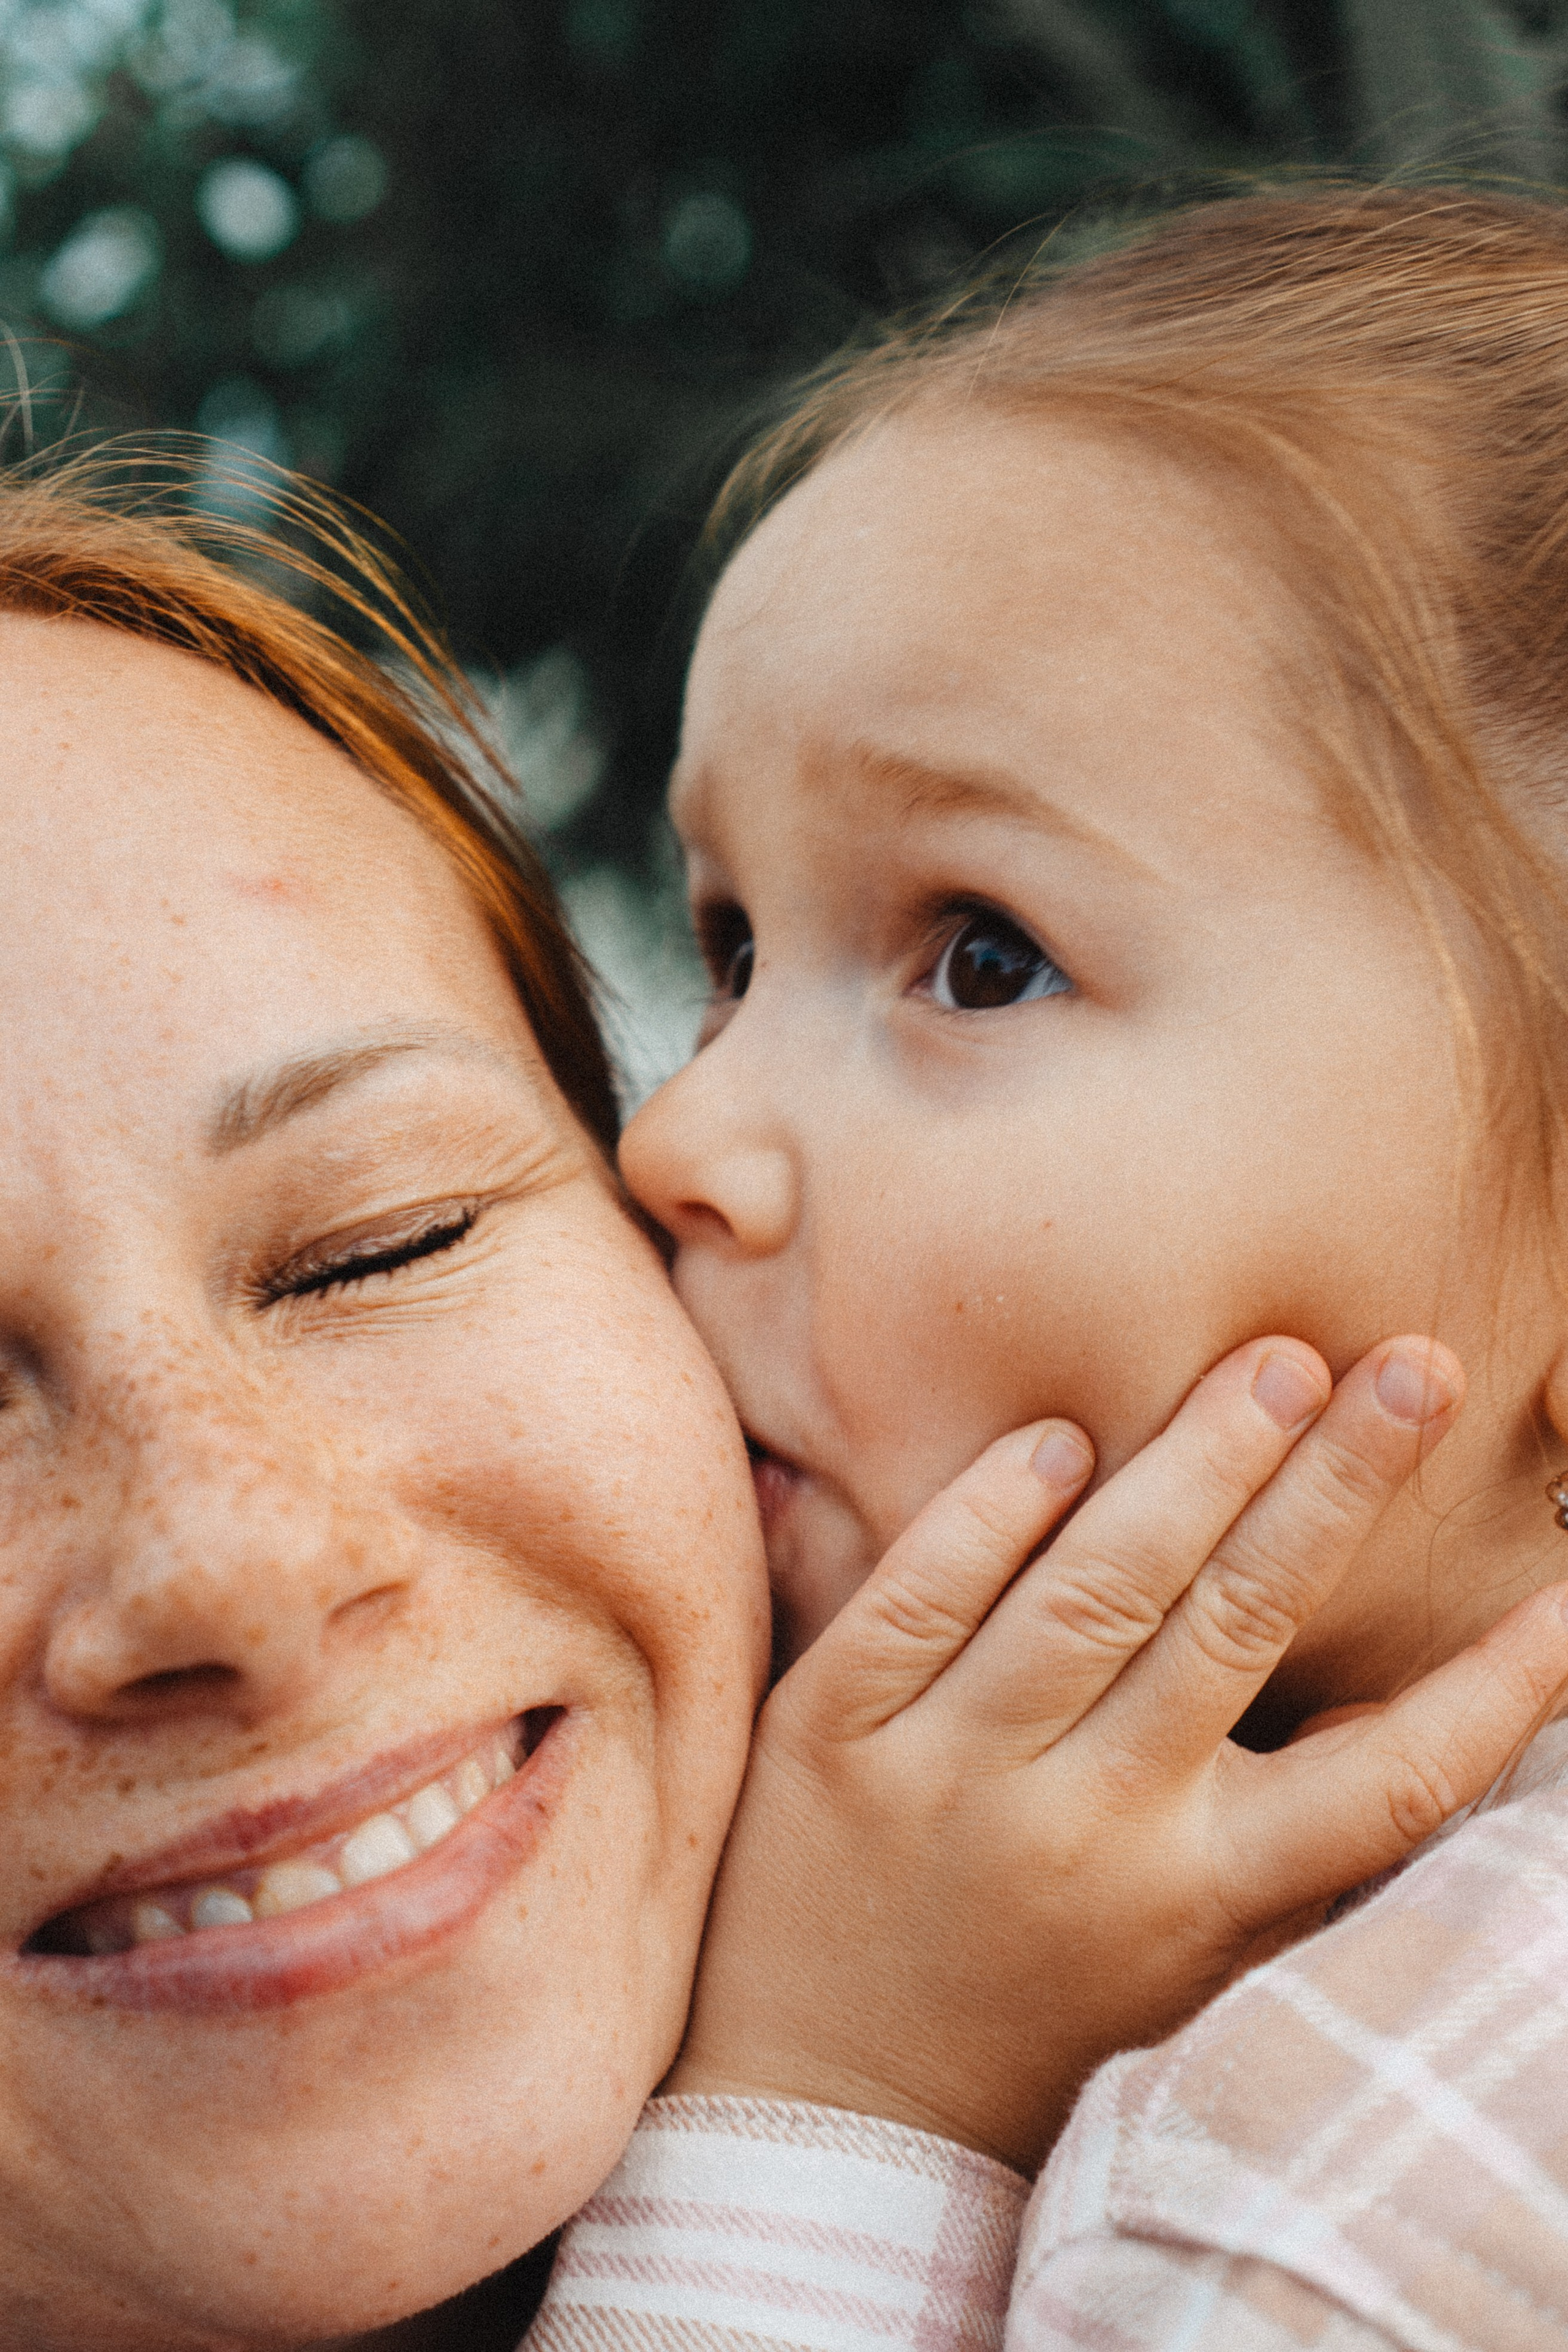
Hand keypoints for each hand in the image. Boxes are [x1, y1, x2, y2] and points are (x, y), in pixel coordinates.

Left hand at [666, 1335, 1567, 2172]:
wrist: (827, 2114)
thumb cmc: (1034, 2016)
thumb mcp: (1188, 1955)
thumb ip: (1279, 1839)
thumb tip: (1395, 1705)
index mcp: (1199, 1891)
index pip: (1383, 1783)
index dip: (1493, 1689)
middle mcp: (1087, 1829)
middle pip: (1238, 1630)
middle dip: (1339, 1491)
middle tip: (1416, 1368)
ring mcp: (950, 1776)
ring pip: (1090, 1595)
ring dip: (1193, 1467)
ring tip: (1277, 1364)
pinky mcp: (834, 1736)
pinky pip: (914, 1601)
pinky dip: (987, 1518)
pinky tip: (1053, 1440)